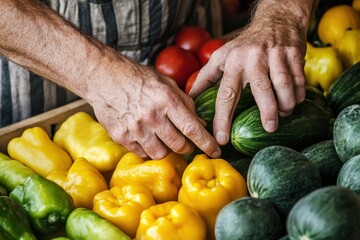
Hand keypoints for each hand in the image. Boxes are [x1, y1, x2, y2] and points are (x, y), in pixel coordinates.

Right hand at [87, 56, 220, 159]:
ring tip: (163, 138)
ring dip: (167, 149)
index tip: (216, 151)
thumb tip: (201, 123)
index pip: (192, 129)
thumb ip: (185, 103)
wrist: (103, 77)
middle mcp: (151, 116)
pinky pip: (142, 153)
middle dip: (187, 148)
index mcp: (166, 100)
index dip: (207, 143)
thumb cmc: (137, 77)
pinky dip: (148, 149)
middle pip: (179, 146)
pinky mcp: (121, 136)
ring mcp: (135, 128)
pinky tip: (147, 137)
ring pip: (160, 153)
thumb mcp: (166, 82)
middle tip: (187, 143)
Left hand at [189, 0, 311, 145]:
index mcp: (232, 62)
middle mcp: (253, 58)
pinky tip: (295, 101)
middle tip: (269, 128)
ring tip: (284, 114)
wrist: (274, 20)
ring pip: (283, 85)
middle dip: (267, 111)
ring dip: (286, 103)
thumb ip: (205, 78)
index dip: (223, 118)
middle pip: (261, 89)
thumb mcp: (220, 57)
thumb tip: (190, 98)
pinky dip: (298, 94)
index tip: (222, 139)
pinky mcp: (293, 54)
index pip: (225, 94)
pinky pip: (299, 79)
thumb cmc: (244, 45)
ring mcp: (274, 55)